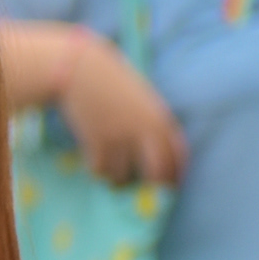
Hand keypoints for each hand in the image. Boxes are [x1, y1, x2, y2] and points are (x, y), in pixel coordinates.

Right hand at [57, 36, 190, 186]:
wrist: (80, 70)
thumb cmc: (112, 79)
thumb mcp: (142, 98)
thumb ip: (152, 120)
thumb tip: (155, 146)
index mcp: (159, 118)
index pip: (177, 155)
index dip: (177, 173)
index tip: (172, 183)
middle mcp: (143, 131)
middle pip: (156, 172)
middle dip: (153, 184)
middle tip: (146, 189)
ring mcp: (118, 137)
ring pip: (124, 175)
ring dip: (120, 179)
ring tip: (115, 175)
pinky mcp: (94, 141)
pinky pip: (100, 169)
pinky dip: (100, 171)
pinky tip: (98, 164)